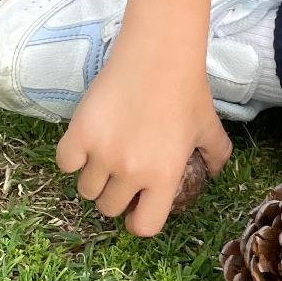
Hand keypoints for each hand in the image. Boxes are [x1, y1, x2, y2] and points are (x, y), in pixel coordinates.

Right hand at [55, 22, 230, 237]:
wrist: (159, 52)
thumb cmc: (187, 88)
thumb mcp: (209, 126)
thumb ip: (216, 155)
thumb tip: (213, 172)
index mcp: (164, 177)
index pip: (144, 227)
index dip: (140, 219)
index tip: (138, 204)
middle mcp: (131, 172)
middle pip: (109, 209)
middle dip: (116, 195)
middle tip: (122, 172)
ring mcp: (102, 153)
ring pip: (85, 190)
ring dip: (94, 178)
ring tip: (105, 154)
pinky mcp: (79, 133)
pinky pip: (65, 163)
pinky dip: (73, 157)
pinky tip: (86, 142)